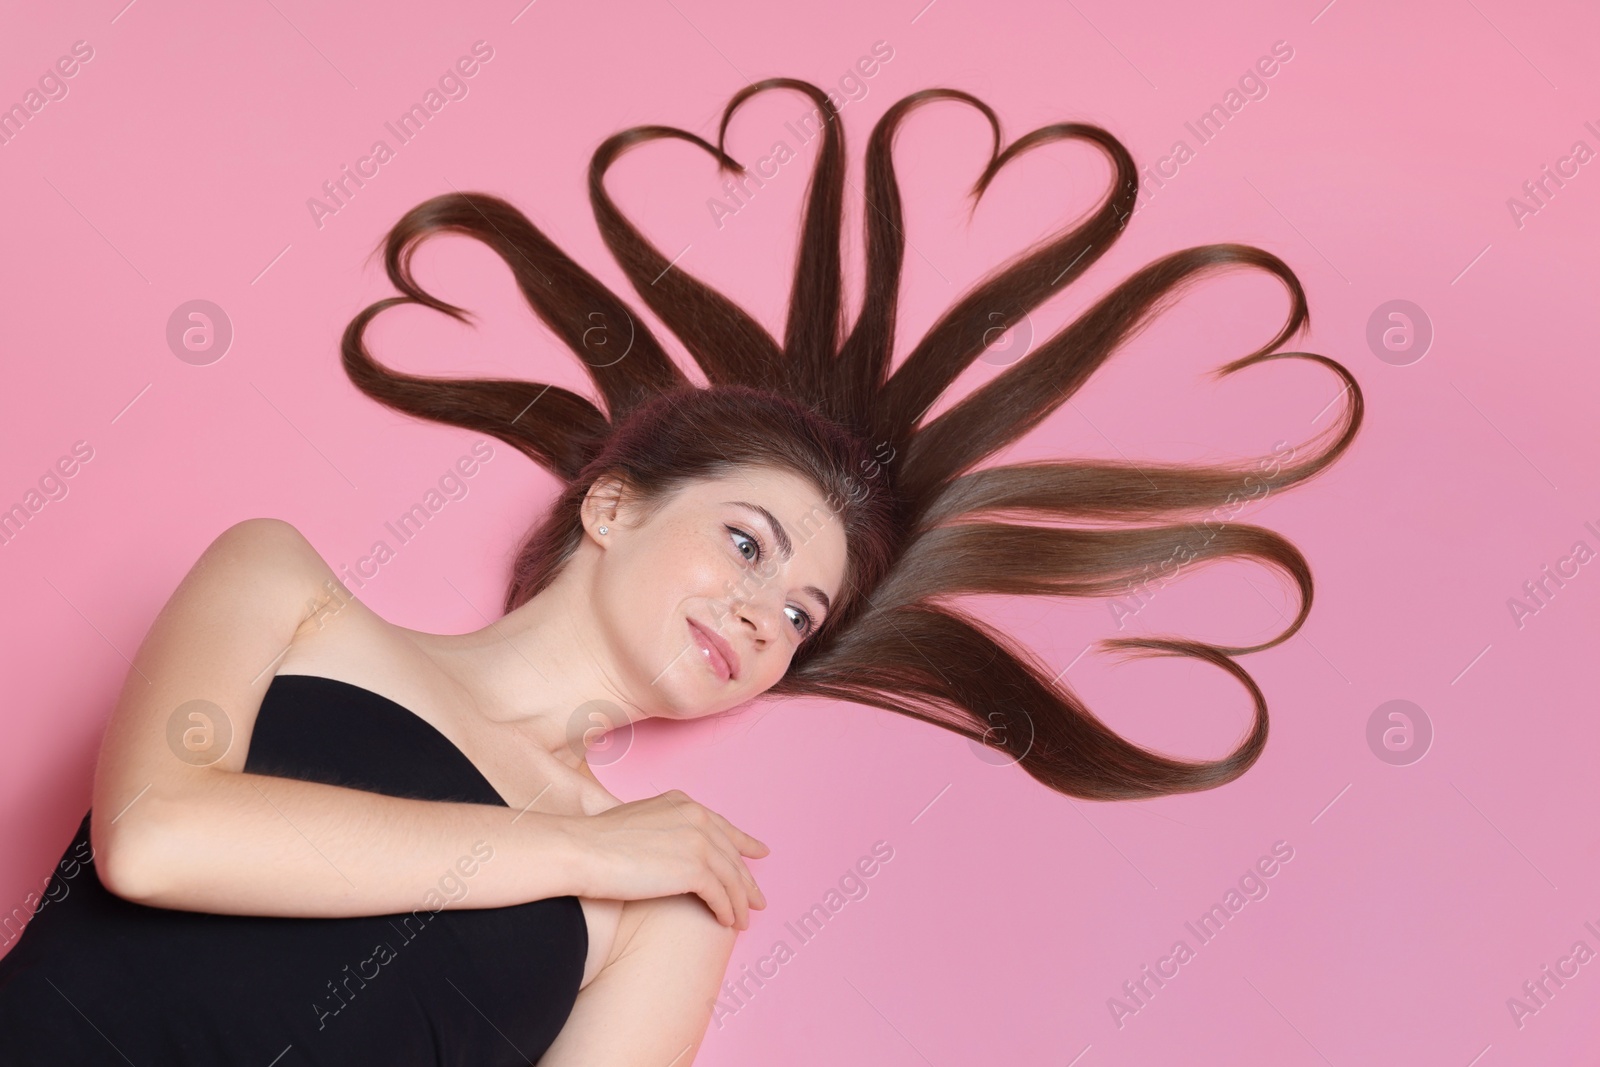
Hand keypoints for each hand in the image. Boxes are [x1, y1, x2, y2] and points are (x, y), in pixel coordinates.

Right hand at [565, 790, 769, 929]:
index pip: (722, 826)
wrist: (582, 850)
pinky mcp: (695, 869)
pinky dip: (726, 911)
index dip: (744, 843)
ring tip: (744, 921)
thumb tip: (669, 851)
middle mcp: (696, 816)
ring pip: (731, 877)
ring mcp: (698, 842)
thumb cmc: (596, 841)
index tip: (759, 852)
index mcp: (682, 803)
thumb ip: (661, 828)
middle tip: (758, 900)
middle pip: (732, 853)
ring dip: (740, 902)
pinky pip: (720, 895)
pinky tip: (727, 922)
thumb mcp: (637, 821)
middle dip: (747, 880)